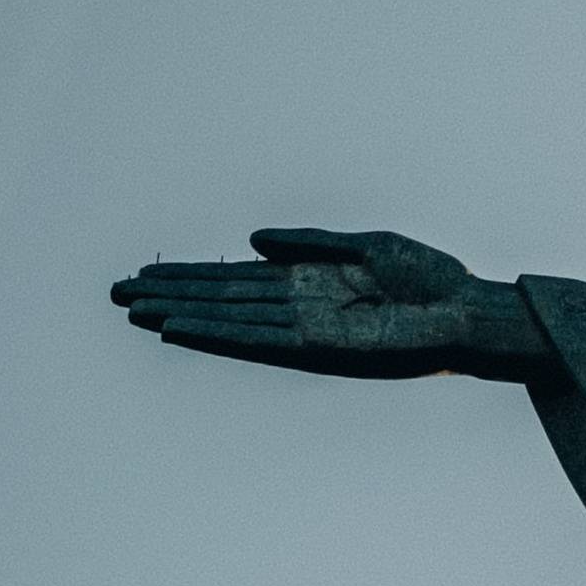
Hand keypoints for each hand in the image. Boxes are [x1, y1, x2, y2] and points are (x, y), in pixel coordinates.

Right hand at [110, 229, 552, 380]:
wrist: (468, 308)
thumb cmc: (430, 277)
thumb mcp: (367, 245)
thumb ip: (309, 242)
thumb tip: (253, 240)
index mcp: (309, 279)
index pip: (237, 278)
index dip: (193, 275)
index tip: (149, 273)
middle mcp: (298, 304)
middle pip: (221, 298)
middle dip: (173, 294)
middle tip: (118, 293)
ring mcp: (304, 326)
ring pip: (229, 319)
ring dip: (183, 315)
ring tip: (137, 311)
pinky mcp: (319, 345)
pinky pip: (259, 339)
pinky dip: (221, 334)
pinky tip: (186, 328)